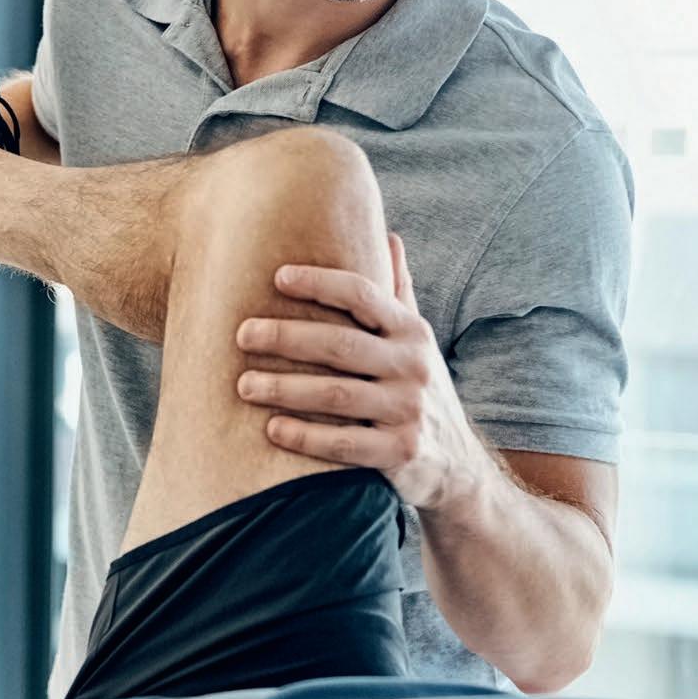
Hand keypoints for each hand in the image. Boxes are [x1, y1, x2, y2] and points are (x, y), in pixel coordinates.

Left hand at [234, 233, 487, 510]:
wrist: (455, 462)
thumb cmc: (416, 388)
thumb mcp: (415, 339)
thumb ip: (398, 291)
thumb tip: (389, 235)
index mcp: (410, 331)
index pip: (362, 294)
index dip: (320, 282)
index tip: (278, 277)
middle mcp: (412, 366)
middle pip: (340, 344)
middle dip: (287, 337)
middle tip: (243, 334)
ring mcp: (408, 411)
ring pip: (336, 394)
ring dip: (284, 388)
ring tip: (244, 384)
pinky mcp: (400, 452)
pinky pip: (345, 443)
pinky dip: (306, 436)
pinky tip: (272, 429)